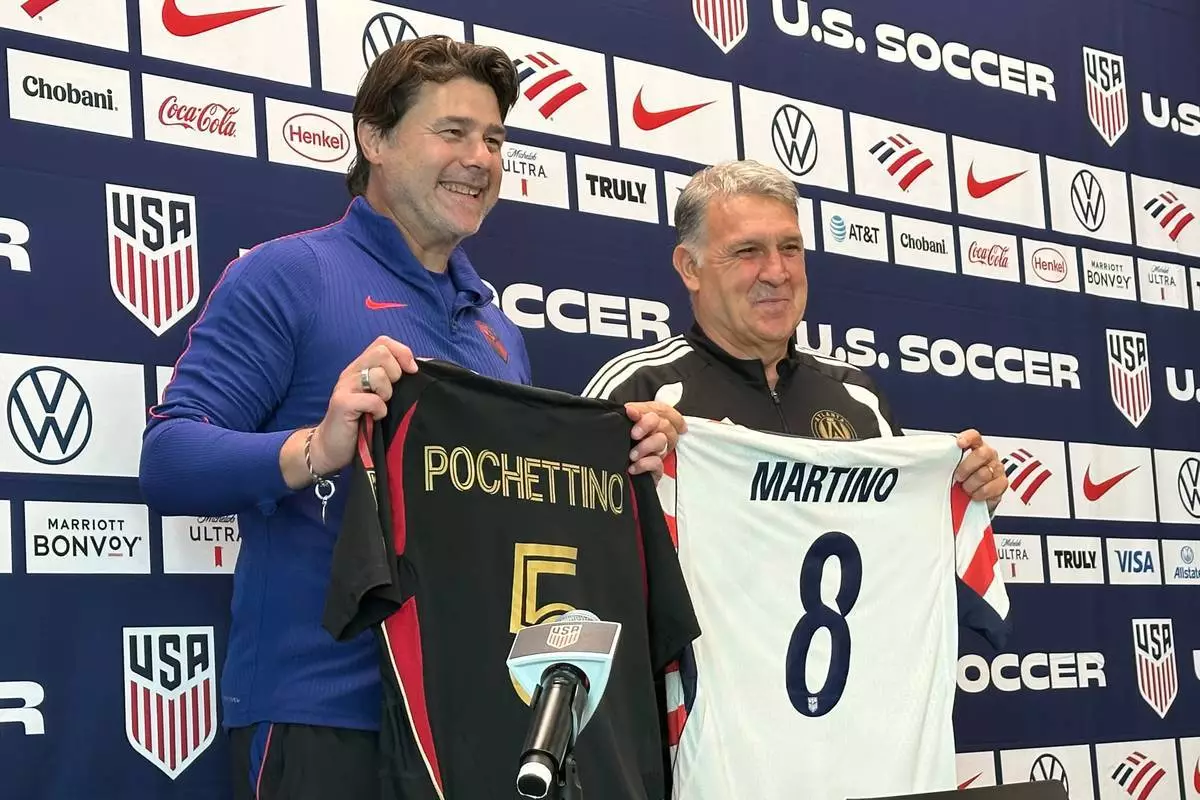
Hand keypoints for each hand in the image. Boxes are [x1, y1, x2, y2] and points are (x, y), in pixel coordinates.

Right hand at [307, 336, 417, 476]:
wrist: (331, 447)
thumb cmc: (361, 422)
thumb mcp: (378, 396)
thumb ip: (391, 380)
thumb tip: (417, 368)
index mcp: (361, 367)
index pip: (383, 342)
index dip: (402, 352)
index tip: (412, 371)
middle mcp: (351, 372)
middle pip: (381, 353)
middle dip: (395, 373)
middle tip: (390, 394)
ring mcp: (344, 386)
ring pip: (378, 375)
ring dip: (387, 393)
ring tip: (381, 407)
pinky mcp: (341, 403)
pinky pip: (372, 399)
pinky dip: (379, 410)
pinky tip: (375, 418)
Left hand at [625, 401, 686, 481]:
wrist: (614, 475)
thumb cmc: (622, 446)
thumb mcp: (623, 428)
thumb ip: (629, 416)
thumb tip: (628, 410)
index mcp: (652, 421)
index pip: (661, 410)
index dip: (647, 409)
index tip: (630, 411)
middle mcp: (658, 434)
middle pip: (664, 423)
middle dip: (646, 425)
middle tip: (633, 434)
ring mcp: (659, 451)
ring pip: (662, 441)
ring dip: (645, 446)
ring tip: (631, 455)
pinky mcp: (657, 469)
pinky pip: (658, 463)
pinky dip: (645, 464)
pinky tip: (632, 467)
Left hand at [953, 428, 1006, 509]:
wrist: (971, 499)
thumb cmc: (960, 481)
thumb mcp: (950, 469)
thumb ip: (946, 462)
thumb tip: (929, 460)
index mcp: (975, 447)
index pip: (974, 436)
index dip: (968, 438)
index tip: (959, 444)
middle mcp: (989, 455)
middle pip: (982, 453)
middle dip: (966, 468)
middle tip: (958, 477)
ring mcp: (997, 468)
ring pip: (985, 473)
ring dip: (971, 484)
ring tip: (966, 488)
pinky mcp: (1002, 483)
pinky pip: (991, 488)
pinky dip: (979, 493)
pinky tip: (975, 494)